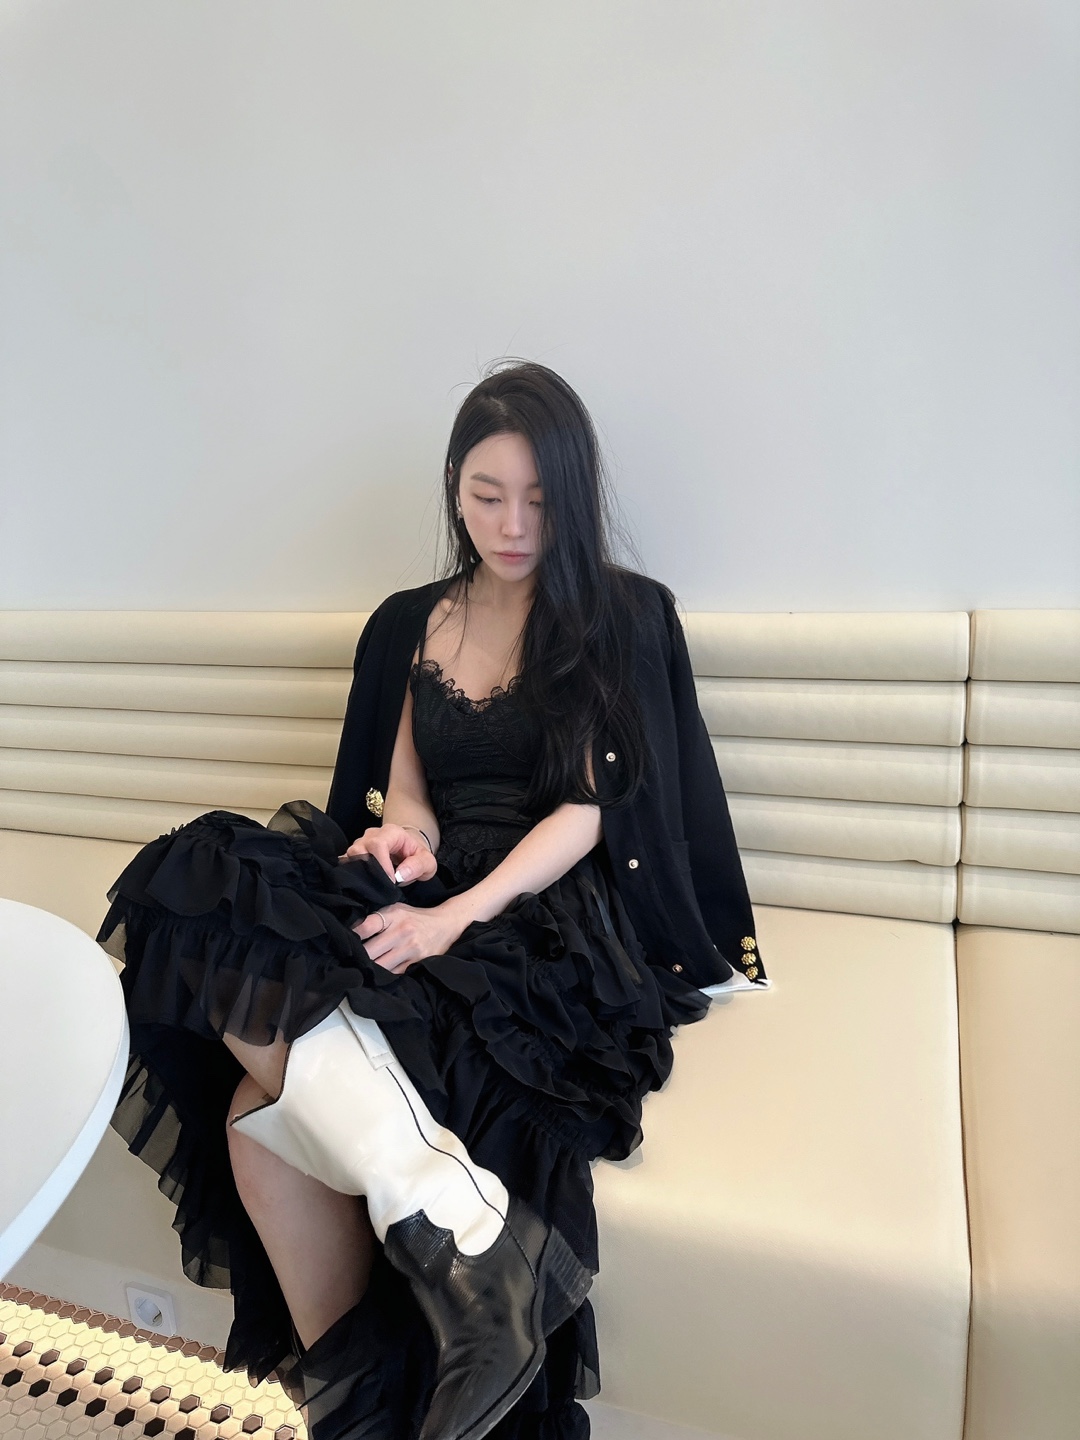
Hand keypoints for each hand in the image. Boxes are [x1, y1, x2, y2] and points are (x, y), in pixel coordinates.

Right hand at [339, 823, 437, 885]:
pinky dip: (352, 874)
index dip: (381, 864)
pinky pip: (347, 863)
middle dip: (368, 870)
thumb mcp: (427, 862)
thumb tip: (400, 875)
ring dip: (359, 873)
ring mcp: (360, 843)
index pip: (378, 844)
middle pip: (359, 849)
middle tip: (380, 886)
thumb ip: (417, 866)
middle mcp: (372, 835)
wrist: (408, 853)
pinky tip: (362, 885)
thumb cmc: (417, 856)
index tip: (390, 882)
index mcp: (391, 832)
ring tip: (372, 886)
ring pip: (351, 856)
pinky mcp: (354, 854)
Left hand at [352, 901, 466, 973]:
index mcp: (393, 915)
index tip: (344, 942)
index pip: (366, 926)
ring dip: (369, 968)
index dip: (351, 936)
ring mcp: (410, 948)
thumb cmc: (416, 917)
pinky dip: (384, 974)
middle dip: (358, 957)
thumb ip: (376, 918)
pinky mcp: (417, 962)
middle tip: (349, 960)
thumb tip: (351, 929)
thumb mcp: (396, 909)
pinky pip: (394, 973)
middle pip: (370, 951)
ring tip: (361, 968)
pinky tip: (377, 973)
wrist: (446, 924)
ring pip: (380, 966)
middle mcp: (401, 931)